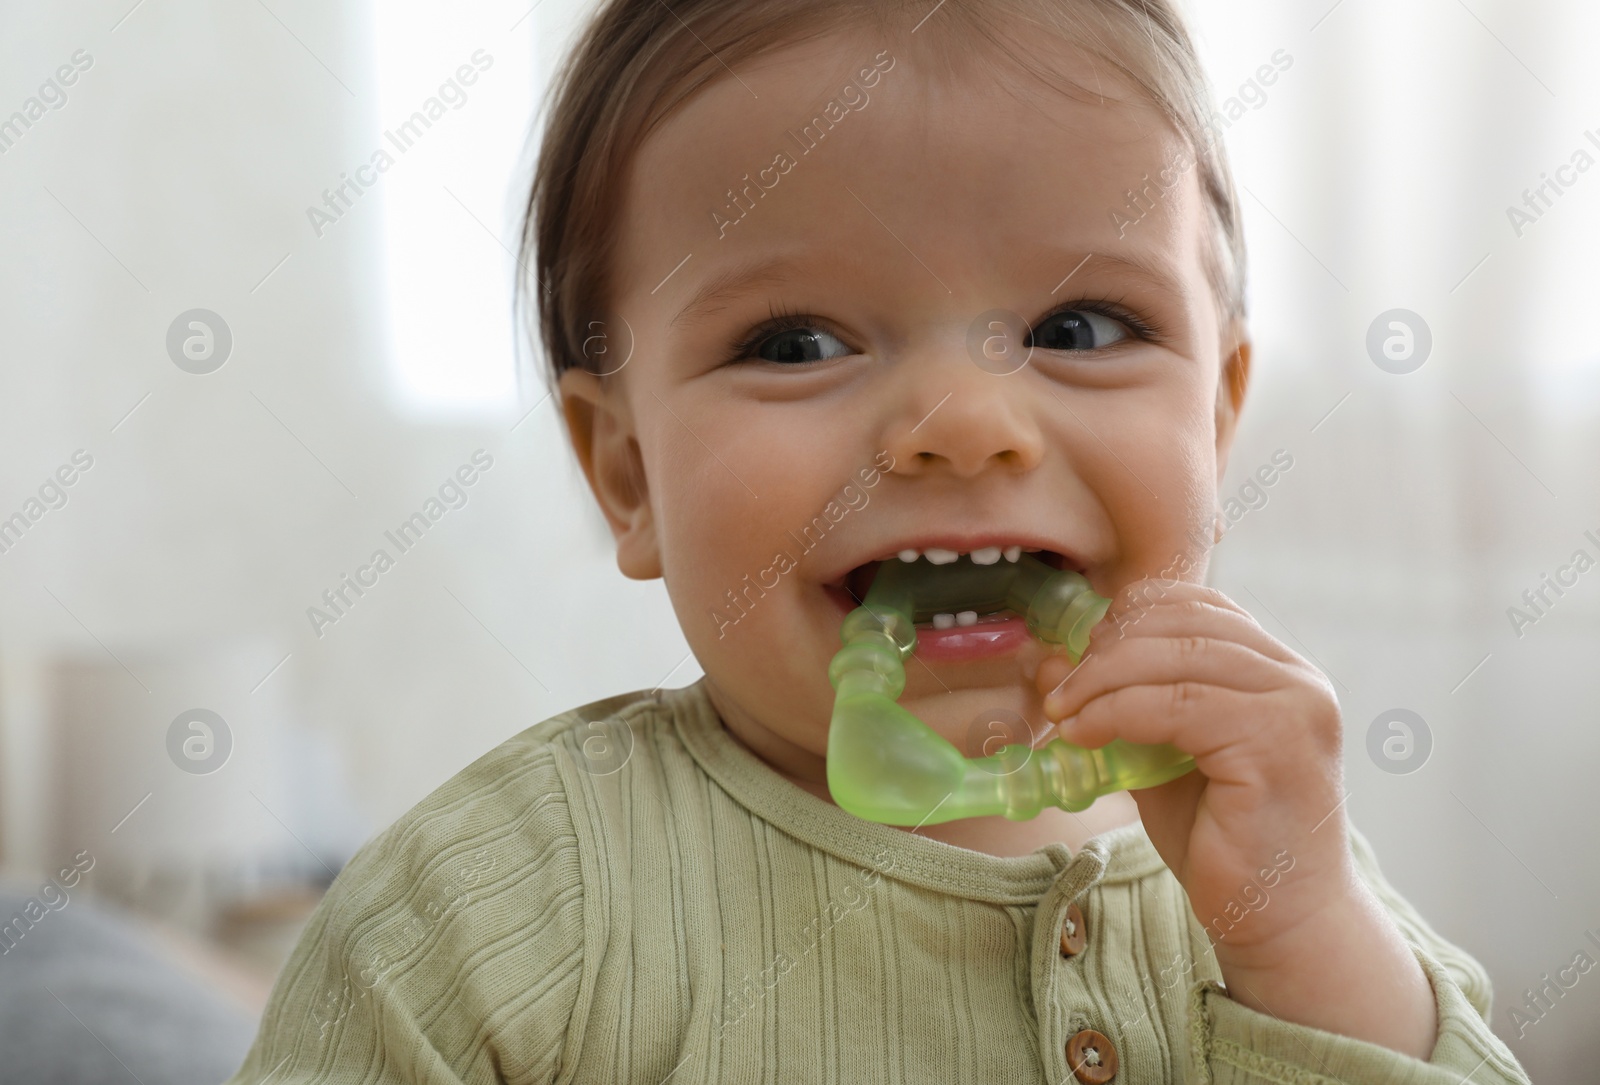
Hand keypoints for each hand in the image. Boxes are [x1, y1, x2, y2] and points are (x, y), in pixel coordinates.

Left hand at [1035, 578, 1436, 1057]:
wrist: (1280, 919)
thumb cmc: (1222, 838)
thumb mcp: (1161, 755)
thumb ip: (1121, 705)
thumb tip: (1051, 661)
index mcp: (1277, 667)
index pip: (1196, 603)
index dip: (1127, 615)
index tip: (1078, 651)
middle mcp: (1296, 677)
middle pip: (1180, 623)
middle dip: (1105, 648)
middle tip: (1059, 689)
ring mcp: (1293, 706)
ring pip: (1173, 658)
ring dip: (1101, 680)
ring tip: (1061, 712)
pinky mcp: (1275, 743)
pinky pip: (1175, 705)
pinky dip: (1115, 712)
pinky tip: (1083, 734)